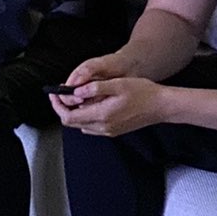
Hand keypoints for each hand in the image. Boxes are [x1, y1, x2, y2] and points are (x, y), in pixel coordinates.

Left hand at [54, 75, 169, 137]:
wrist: (161, 106)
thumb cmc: (143, 93)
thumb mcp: (118, 84)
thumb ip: (95, 88)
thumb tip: (76, 91)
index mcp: (102, 115)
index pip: (69, 117)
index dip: (58, 106)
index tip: (55, 95)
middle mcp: (103, 127)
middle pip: (73, 123)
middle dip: (64, 108)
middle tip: (63, 94)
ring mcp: (108, 131)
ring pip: (81, 125)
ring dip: (75, 112)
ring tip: (77, 96)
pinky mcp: (113, 131)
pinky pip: (92, 126)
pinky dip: (85, 116)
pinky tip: (91, 104)